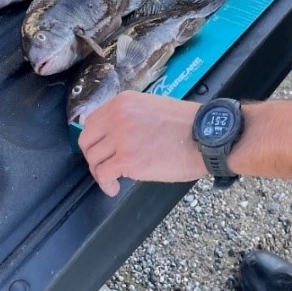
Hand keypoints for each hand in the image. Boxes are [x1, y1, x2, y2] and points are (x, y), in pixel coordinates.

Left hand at [78, 91, 202, 196]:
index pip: (92, 120)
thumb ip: (130, 116)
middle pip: (86, 140)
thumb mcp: (153, 107)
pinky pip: (103, 175)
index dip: (95, 138)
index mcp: (124, 102)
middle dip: (92, 156)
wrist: (205, 136)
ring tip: (112, 179)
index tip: (100, 149)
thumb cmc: (187, 124)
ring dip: (100, 172)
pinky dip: (106, 185)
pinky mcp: (127, 159)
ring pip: (93, 159)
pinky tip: (114, 188)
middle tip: (103, 166)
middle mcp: (118, 116)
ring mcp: (121, 137)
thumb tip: (115, 133)